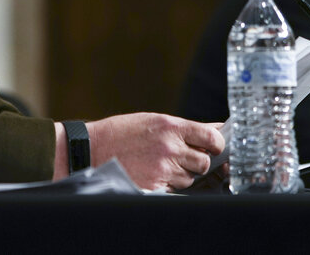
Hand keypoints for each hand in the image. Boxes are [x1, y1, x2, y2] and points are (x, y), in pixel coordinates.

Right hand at [86, 113, 223, 191]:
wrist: (92, 149)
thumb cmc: (122, 133)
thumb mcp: (153, 121)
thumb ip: (183, 128)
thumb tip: (214, 131)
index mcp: (170, 126)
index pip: (212, 137)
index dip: (217, 144)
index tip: (214, 146)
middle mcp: (169, 147)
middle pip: (204, 162)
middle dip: (196, 162)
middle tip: (180, 157)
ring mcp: (162, 168)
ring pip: (190, 178)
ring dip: (181, 174)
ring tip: (159, 163)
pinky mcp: (155, 186)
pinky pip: (175, 189)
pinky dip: (168, 184)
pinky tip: (152, 173)